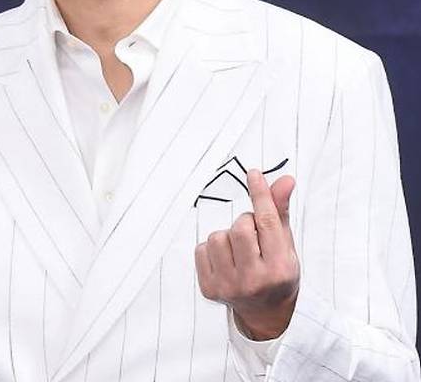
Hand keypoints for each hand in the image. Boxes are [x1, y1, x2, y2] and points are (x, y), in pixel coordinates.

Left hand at [195, 169, 299, 339]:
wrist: (266, 312)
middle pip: (240, 228)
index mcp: (280, 268)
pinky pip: (201, 249)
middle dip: (245, 223)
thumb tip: (285, 180)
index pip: (267, 222)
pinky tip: (225, 260)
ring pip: (217, 237)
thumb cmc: (276, 272)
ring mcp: (230, 286)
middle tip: (252, 236)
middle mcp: (255, 280)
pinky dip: (211, 249)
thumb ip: (280, 211)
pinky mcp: (210, 289)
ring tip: (239, 250)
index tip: (253, 174)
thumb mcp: (285, 244)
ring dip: (227, 237)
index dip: (260, 194)